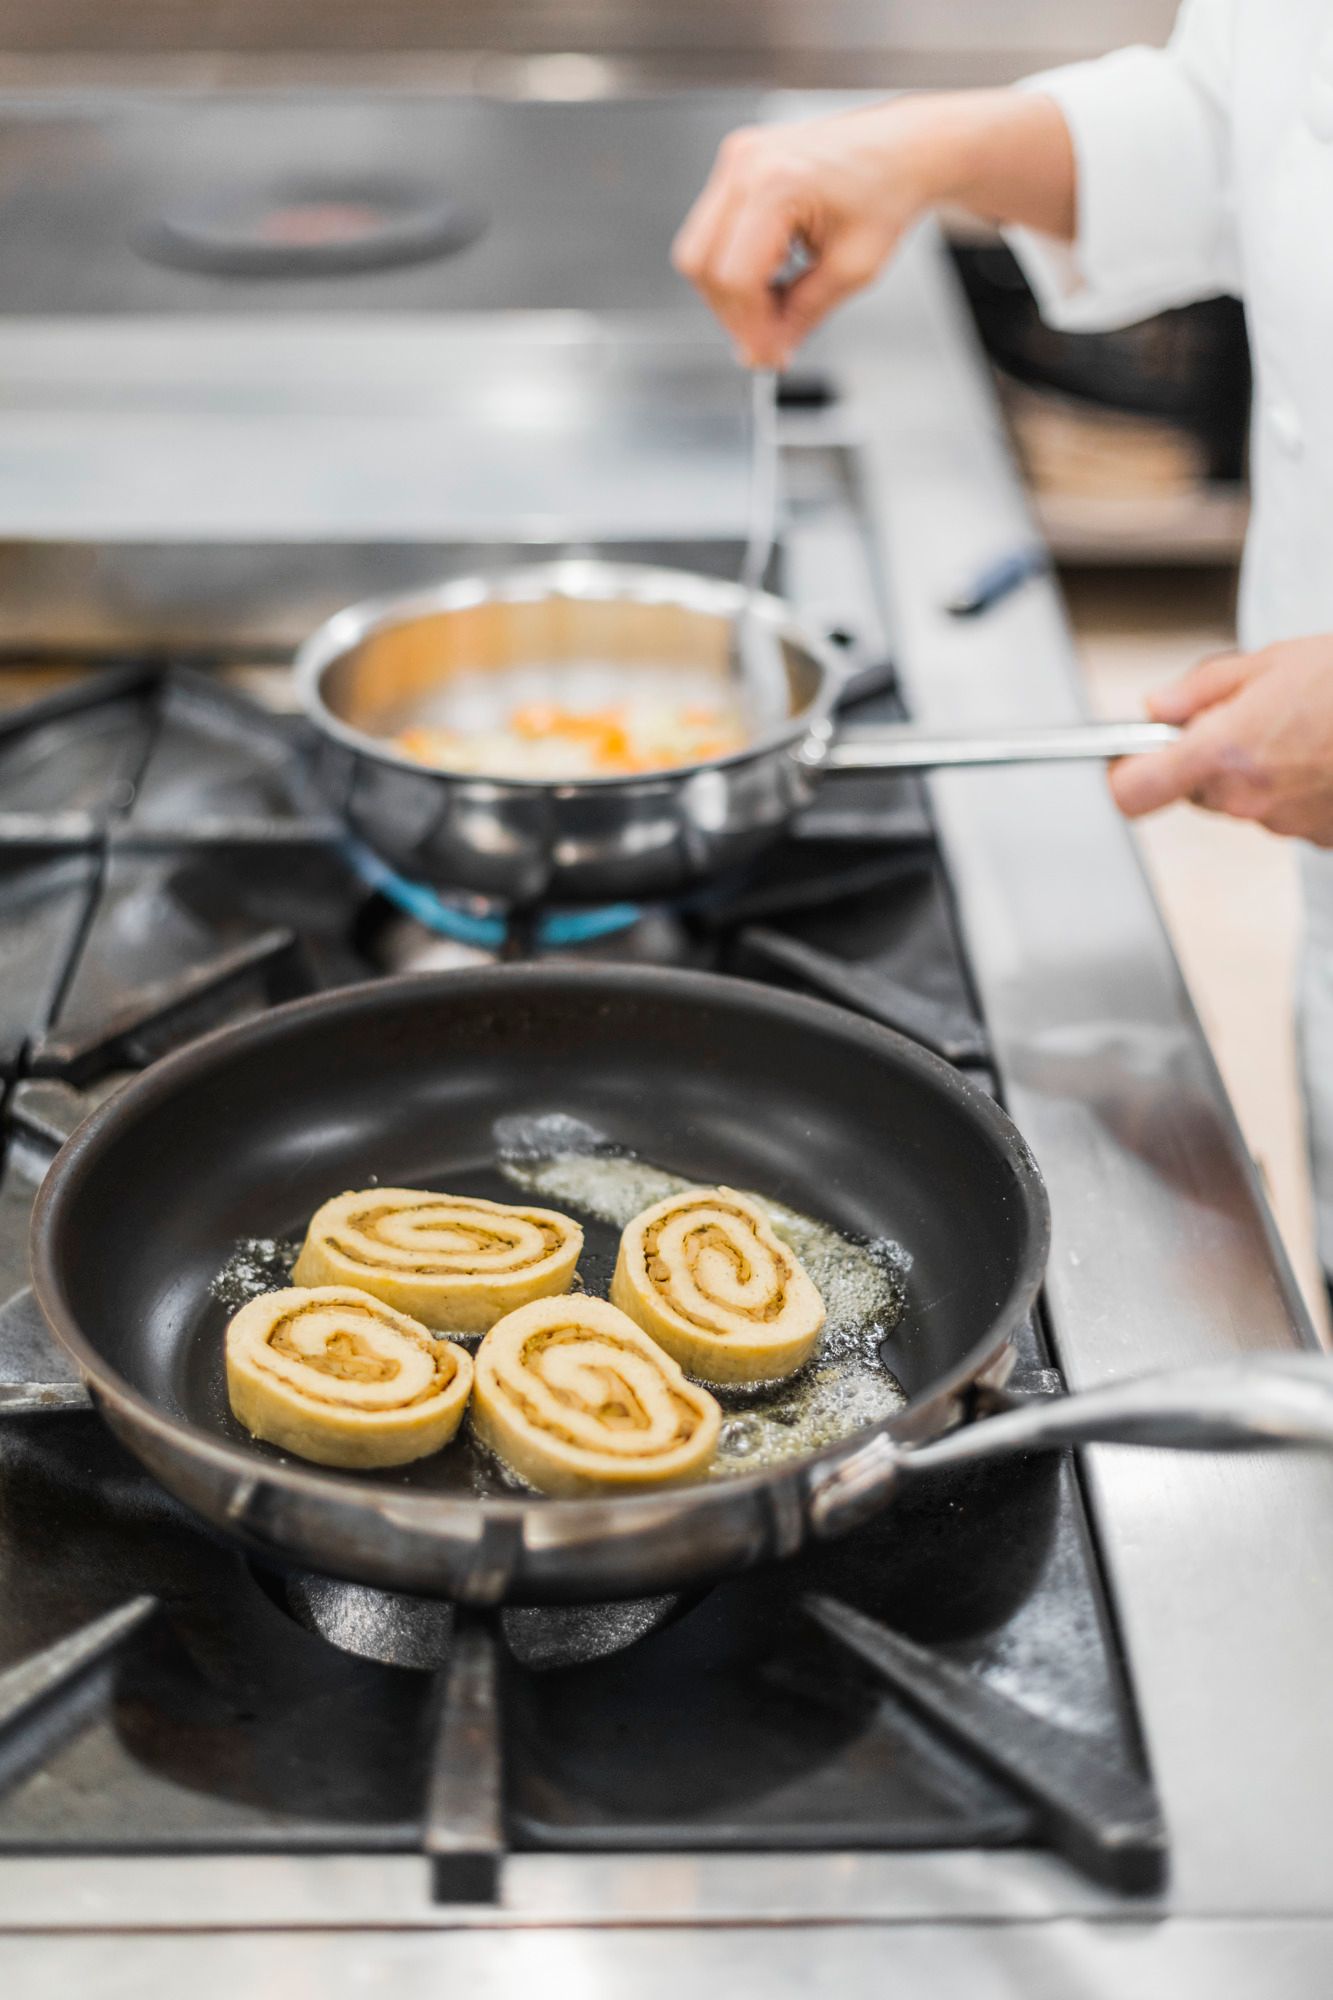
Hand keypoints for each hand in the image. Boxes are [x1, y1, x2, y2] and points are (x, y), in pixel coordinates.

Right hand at [672, 104, 932, 368]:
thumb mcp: (852, 269)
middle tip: (768, 337)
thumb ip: (804, 315)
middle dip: (732, 312)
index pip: (735, 276)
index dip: (748, 325)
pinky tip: (771, 274)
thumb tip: (767, 352)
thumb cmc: (887, 192)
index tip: (768, 354)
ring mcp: (736, 160)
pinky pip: (711, 231)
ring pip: (698, 251)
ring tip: (776, 302)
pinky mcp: (736, 166)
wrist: (900, 149)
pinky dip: (734, 265)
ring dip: (730, 291)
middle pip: (702, 265)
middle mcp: (747, 164)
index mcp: (778, 183)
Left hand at [1110, 635, 1332, 843]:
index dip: (1123, 775)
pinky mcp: (1320, 838)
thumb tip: (1158, 708)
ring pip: (1242, 800)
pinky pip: (1287, 811)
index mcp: (1223, 753)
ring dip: (1258, 769)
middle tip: (1248, 715)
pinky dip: (1297, 786)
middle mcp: (1247, 799)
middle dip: (1207, 757)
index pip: (1131, 792)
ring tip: (1302, 728)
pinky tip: (1324, 753)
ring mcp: (1285, 824)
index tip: (1126, 757)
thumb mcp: (1269, 662)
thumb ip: (1200, 690)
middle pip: (1194, 791)